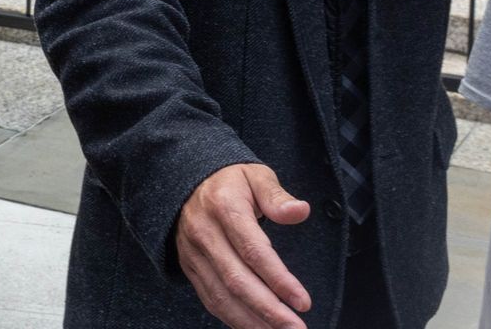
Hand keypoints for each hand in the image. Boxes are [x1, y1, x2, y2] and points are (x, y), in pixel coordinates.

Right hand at [175, 163, 311, 328]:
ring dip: (251, 321)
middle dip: (268, 310)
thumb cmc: (230, 181)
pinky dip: (233, 319)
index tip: (303, 301)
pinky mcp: (189, 267)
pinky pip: (210, 299)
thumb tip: (300, 211)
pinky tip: (256, 328)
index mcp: (223, 207)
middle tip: (296, 328)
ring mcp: (193, 253)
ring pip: (221, 296)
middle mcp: (204, 233)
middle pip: (236, 280)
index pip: (253, 250)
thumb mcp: (255, 175)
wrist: (187, 180)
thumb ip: (277, 196)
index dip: (278, 279)